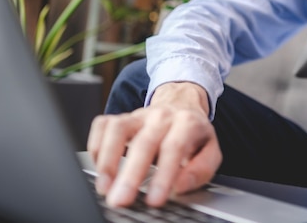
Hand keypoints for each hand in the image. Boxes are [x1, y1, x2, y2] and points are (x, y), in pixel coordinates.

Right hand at [87, 82, 221, 207]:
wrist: (182, 105)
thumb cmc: (194, 135)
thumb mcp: (210, 151)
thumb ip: (201, 170)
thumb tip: (180, 186)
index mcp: (187, 123)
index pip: (174, 147)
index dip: (163, 175)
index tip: (154, 200)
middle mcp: (161, 116)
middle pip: (144, 142)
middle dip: (131, 175)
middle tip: (121, 200)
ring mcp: (138, 114)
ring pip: (118, 129)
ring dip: (108, 160)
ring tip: (105, 187)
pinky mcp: (121, 117)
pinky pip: (102, 125)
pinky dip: (97, 147)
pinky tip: (100, 168)